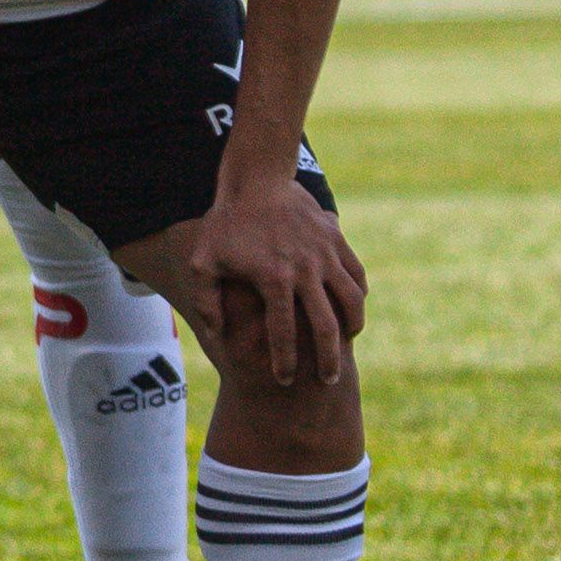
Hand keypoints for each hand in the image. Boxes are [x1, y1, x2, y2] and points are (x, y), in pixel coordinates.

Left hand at [185, 176, 364, 387]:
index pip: (283, 333)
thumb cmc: (225, 224)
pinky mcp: (338, 241)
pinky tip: (350, 311)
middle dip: (328, 359)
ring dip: (351, 329)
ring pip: (352, 302)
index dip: (285, 361)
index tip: (285, 380)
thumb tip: (217, 332)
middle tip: (327, 380)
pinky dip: (357, 297)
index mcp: (273, 279)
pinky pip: (357, 277)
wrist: (257, 180)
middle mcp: (305, 270)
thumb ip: (206, 300)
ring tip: (345, 345)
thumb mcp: (203, 262)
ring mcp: (326, 255)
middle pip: (326, 327)